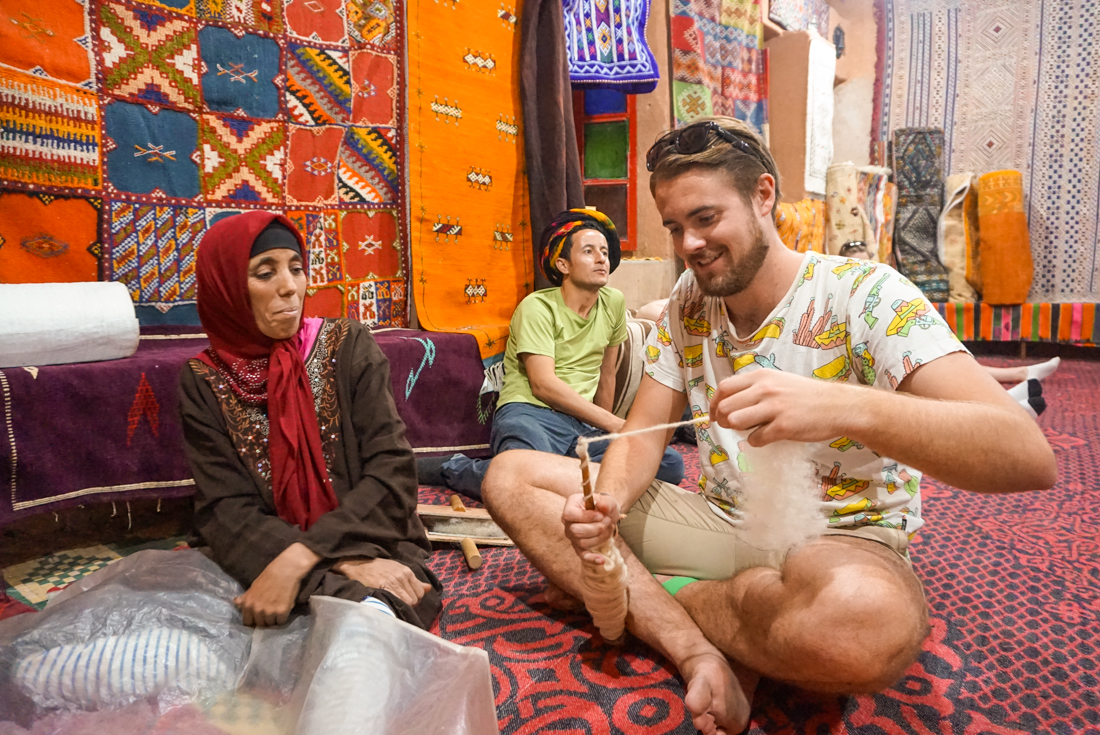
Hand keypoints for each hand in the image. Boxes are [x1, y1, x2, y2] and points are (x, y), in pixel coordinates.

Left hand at [233, 542, 319, 626]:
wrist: (285, 570)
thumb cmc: (269, 576)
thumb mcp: (253, 587)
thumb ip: (245, 598)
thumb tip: (235, 602)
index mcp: (248, 604)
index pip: (248, 622)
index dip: (254, 620)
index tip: (259, 618)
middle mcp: (257, 610)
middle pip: (260, 624)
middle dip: (264, 620)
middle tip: (270, 612)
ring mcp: (269, 612)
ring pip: (271, 624)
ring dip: (274, 619)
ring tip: (278, 609)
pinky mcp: (282, 612)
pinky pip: (281, 621)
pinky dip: (283, 617)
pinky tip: (284, 608)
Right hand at [334, 558, 430, 606]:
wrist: (359, 564)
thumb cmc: (377, 568)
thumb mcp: (397, 570)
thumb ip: (414, 581)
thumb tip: (428, 588)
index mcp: (407, 571)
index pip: (420, 592)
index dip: (414, 599)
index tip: (406, 601)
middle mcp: (403, 575)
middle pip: (415, 599)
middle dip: (409, 604)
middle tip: (399, 604)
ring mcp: (394, 581)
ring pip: (408, 602)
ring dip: (402, 606)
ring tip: (393, 605)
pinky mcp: (384, 586)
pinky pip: (397, 601)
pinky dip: (395, 606)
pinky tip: (389, 605)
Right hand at [561, 492, 620, 565]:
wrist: (606, 514)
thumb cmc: (603, 506)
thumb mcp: (607, 500)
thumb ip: (605, 502)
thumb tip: (602, 507)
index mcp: (570, 506)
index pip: (569, 514)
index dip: (586, 516)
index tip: (601, 515)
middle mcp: (567, 522)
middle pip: (575, 531)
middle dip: (596, 528)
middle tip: (607, 521)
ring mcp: (572, 536)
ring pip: (582, 542)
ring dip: (600, 537)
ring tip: (609, 527)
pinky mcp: (579, 546)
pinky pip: (583, 555)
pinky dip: (592, 559)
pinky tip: (601, 560)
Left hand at [709, 369, 861, 446]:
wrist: (838, 406)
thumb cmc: (806, 396)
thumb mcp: (778, 381)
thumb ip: (754, 389)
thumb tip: (728, 404)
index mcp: (761, 376)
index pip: (723, 388)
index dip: (714, 404)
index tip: (714, 415)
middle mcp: (765, 389)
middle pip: (725, 407)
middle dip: (723, 420)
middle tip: (732, 426)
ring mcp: (774, 408)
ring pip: (735, 422)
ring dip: (739, 430)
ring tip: (753, 429)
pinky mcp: (783, 427)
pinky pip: (755, 439)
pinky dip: (757, 442)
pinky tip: (770, 436)